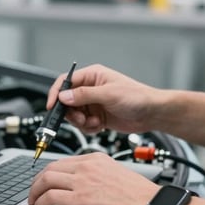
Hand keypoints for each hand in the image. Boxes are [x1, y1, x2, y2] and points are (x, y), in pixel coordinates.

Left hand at [28, 152, 159, 204]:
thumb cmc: (141, 196)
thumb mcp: (117, 174)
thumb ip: (99, 175)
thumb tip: (88, 186)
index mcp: (96, 159)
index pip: (64, 161)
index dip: (50, 172)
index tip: (46, 180)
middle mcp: (87, 166)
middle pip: (51, 168)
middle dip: (37, 180)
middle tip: (34, 190)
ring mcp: (82, 182)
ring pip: (46, 180)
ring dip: (35, 191)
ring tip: (33, 200)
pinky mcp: (81, 199)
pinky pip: (51, 197)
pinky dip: (40, 202)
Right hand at [47, 64, 162, 134]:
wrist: (152, 113)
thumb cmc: (137, 97)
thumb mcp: (108, 94)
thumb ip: (84, 95)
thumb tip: (64, 96)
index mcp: (92, 76)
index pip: (65, 82)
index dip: (56, 93)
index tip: (52, 106)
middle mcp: (91, 89)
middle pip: (67, 101)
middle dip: (71, 113)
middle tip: (80, 119)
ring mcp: (94, 103)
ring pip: (74, 114)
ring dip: (80, 122)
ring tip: (92, 123)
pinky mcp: (97, 116)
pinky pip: (83, 124)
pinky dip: (88, 127)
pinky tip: (99, 126)